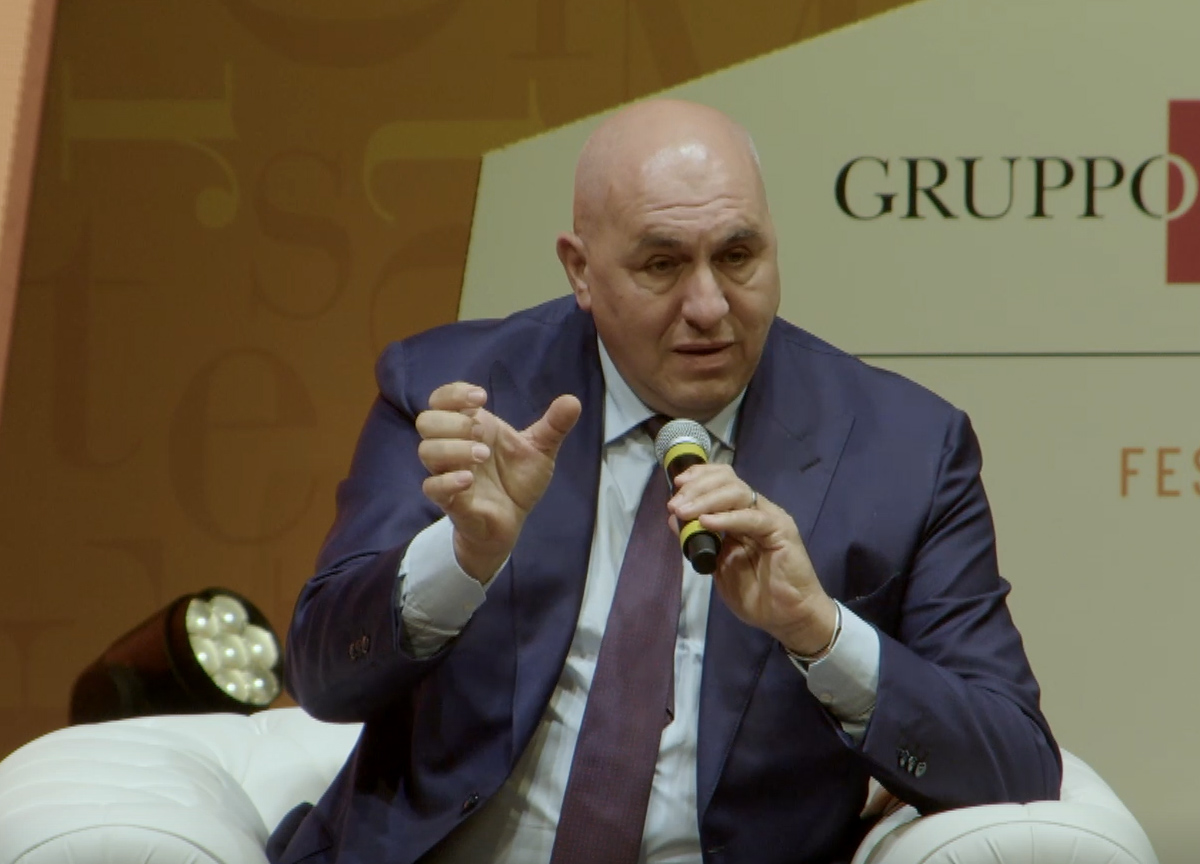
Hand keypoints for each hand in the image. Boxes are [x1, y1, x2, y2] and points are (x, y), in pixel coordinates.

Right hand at [416, 382, 581, 581]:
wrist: (513, 522)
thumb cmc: (517, 481)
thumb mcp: (540, 450)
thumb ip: (554, 426)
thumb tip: (573, 400)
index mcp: (471, 426)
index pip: (442, 399)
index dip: (454, 392)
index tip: (481, 397)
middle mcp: (453, 447)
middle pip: (426, 420)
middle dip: (453, 421)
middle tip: (482, 432)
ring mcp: (448, 473)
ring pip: (426, 451)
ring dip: (453, 448)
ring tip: (483, 455)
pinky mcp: (449, 501)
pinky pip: (431, 487)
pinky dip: (448, 481)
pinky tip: (469, 479)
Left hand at [668, 464, 837, 655]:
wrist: (787, 617)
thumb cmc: (756, 594)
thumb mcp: (718, 565)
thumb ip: (699, 541)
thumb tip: (675, 519)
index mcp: (742, 514)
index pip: (722, 481)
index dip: (699, 477)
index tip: (676, 485)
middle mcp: (756, 510)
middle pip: (727, 480)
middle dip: (696, 488)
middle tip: (675, 505)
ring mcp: (769, 518)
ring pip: (737, 492)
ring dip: (706, 499)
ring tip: (684, 512)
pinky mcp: (780, 530)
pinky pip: (751, 518)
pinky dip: (727, 518)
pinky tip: (707, 522)